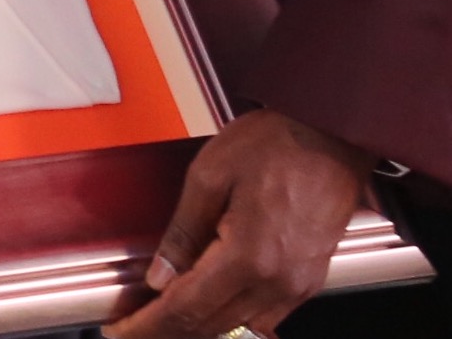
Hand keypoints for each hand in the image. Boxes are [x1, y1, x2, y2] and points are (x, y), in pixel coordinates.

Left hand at [99, 109, 370, 338]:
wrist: (330, 132)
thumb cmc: (276, 142)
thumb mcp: (210, 175)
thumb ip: (181, 232)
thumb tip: (159, 275)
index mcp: (248, 256)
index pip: (185, 308)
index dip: (148, 325)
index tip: (122, 330)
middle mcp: (277, 280)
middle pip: (211, 326)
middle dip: (168, 329)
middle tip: (137, 325)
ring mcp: (299, 282)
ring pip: (240, 325)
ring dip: (202, 323)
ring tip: (168, 310)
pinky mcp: (311, 277)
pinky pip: (268, 313)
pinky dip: (235, 312)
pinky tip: (215, 297)